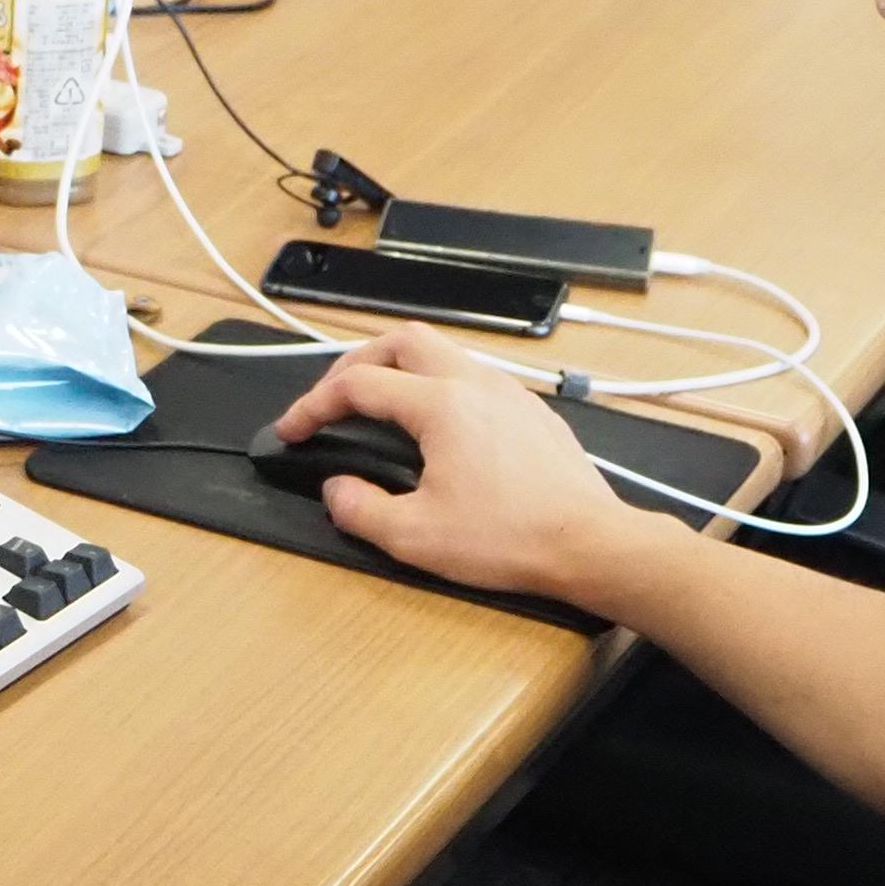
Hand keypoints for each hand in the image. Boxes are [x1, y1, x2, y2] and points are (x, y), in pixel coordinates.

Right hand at [271, 325, 670, 606]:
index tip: (293, 430)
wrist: (591, 544)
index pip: (358, 386)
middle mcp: (476, 384)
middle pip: (401, 341)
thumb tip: (338, 489)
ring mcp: (509, 393)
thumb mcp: (415, 538)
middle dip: (355, 362)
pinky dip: (437, 385)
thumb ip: (360, 509)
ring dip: (399, 369)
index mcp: (441, 405)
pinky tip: (436, 427)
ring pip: (442, 352)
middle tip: (333, 397)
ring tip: (378, 405)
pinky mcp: (531, 412)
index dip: (313, 405)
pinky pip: (474, 377)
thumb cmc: (511, 539)